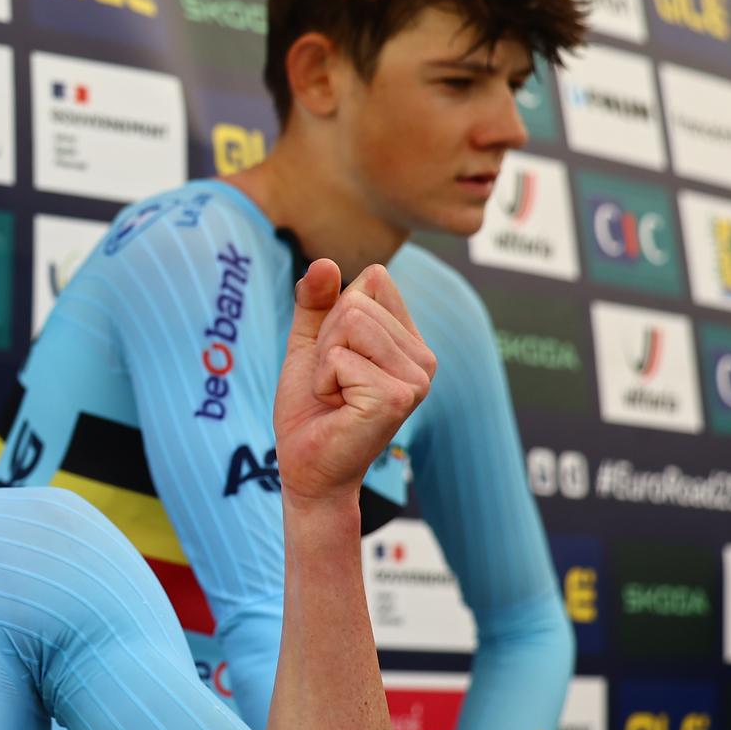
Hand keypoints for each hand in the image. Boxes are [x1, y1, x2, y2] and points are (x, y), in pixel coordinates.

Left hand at [272, 260, 434, 502]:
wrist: (306, 468)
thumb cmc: (310, 408)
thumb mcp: (309, 343)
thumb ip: (315, 302)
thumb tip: (323, 262)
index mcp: (411, 340)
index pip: (373, 280)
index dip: (335, 314)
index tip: (336, 357)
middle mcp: (424, 358)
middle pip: (356, 302)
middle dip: (326, 341)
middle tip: (332, 382)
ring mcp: (416, 379)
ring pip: (349, 323)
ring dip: (324, 361)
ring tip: (335, 394)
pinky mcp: (396, 397)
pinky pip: (339, 357)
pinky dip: (323, 380)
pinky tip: (337, 407)